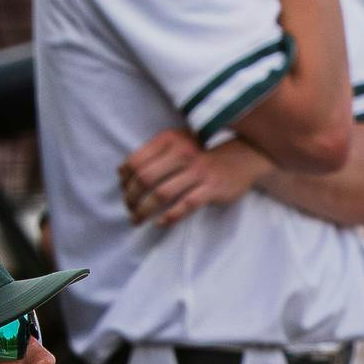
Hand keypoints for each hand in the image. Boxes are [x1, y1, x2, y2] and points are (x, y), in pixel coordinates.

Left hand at [119, 129, 272, 226]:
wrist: (243, 157)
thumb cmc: (203, 153)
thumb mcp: (177, 144)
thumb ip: (151, 155)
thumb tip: (120, 171)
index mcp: (170, 140)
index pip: (136, 161)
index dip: (125, 179)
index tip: (123, 191)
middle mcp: (183, 153)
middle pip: (146, 178)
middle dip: (131, 197)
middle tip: (128, 208)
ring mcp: (198, 172)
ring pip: (162, 194)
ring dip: (145, 210)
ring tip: (138, 219)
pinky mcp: (212, 188)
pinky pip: (186, 205)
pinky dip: (170, 217)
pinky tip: (160, 223)